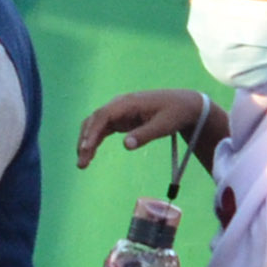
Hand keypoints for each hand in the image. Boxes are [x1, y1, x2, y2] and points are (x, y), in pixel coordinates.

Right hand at [75, 89, 217, 170]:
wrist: (184, 105)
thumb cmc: (176, 113)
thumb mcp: (164, 125)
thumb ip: (145, 135)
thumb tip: (126, 146)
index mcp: (128, 103)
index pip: (103, 116)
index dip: (92, 132)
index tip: (86, 149)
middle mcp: (118, 105)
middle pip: (94, 121)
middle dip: (85, 141)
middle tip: (81, 163)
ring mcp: (117, 112)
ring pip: (94, 126)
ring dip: (86, 143)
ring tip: (82, 164)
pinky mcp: (119, 119)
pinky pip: (101, 130)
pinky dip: (94, 142)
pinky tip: (90, 156)